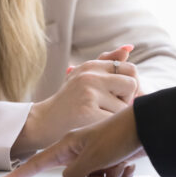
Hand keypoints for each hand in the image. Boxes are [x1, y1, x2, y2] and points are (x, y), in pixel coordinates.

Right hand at [1, 107, 143, 176]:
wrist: (149, 128)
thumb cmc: (119, 135)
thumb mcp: (90, 158)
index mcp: (69, 146)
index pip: (38, 162)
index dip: (21, 173)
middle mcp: (81, 153)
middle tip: (104, 175)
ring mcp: (97, 159)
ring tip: (119, 167)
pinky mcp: (113, 164)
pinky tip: (128, 167)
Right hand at [11, 45, 139, 153]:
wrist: (43, 122)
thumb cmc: (68, 101)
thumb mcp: (84, 76)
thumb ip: (107, 61)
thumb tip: (129, 47)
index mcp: (91, 66)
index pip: (130, 69)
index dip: (129, 85)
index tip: (117, 96)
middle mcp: (90, 76)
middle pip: (132, 84)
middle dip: (127, 99)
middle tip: (109, 107)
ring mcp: (88, 93)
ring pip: (125, 106)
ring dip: (116, 116)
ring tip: (97, 117)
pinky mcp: (87, 112)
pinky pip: (114, 121)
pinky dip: (108, 128)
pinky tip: (94, 127)